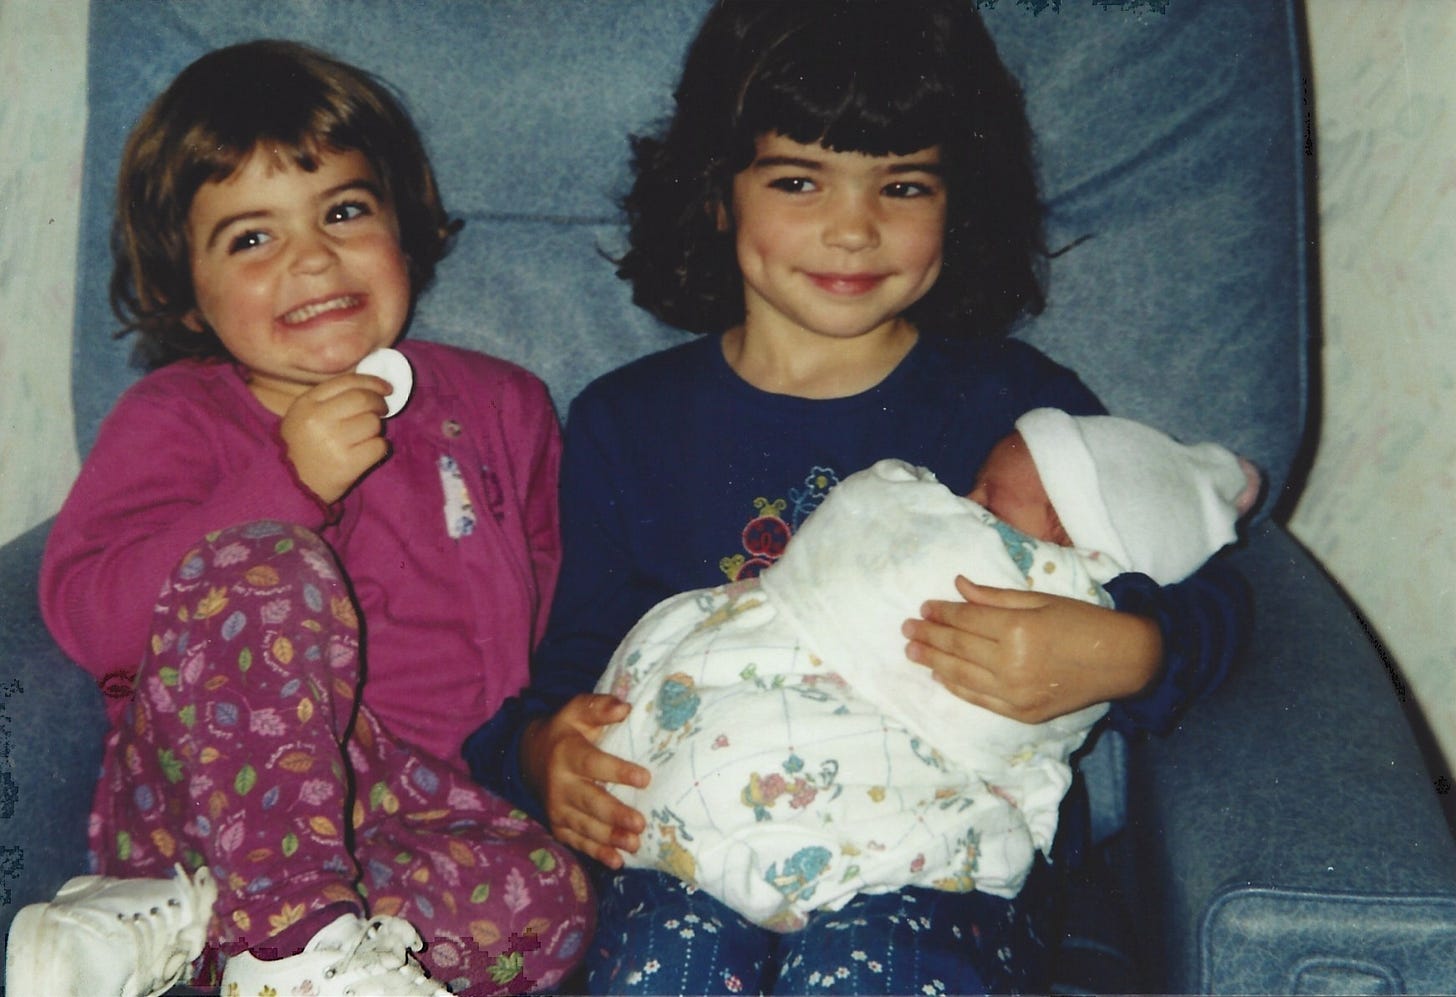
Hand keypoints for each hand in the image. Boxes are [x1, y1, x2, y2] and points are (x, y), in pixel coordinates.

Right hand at [278, 374, 391, 504]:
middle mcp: (318, 420)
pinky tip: (366, 452)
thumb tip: (371, 387)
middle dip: (379, 403)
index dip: (372, 382)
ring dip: (376, 429)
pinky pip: (379, 446)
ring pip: (373, 423)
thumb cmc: (302, 447)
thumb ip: (330, 398)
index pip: (347, 382)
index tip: (386, 388)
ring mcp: (333, 442)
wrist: (291, 486)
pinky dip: (378, 448)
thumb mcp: (303, 415)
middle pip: (364, 399)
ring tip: (363, 437)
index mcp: (306, 403)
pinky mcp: (347, 464)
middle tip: (382, 410)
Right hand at [521, 693, 650, 868]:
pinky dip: (596, 853)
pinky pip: (577, 841)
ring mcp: (557, 808)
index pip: (593, 764)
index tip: (644, 778)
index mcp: (567, 754)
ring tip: (634, 844)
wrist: (530, 756)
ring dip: (609, 837)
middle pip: (589, 802)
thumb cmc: (566, 731)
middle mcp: (560, 784)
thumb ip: (600, 707)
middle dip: (614, 814)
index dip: (617, 772)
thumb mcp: (577, 711)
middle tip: (639, 824)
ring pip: (585, 826)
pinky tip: (616, 861)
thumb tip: (625, 708)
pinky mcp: (558, 825)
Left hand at [902, 576, 1161, 722]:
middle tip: (907, 628)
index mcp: (1018, 629)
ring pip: (961, 674)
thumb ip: (995, 597)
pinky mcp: (1022, 712)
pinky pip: (979, 699)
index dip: (942, 613)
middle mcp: (1012, 663)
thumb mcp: (1041, 599)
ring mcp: (1015, 692)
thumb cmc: (1083, 621)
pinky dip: (956, 686)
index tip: (923, 607)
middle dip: (929, 635)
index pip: (966, 620)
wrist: (1122, 661)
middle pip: (958, 646)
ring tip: (912, 651)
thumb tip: (958, 586)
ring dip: (933, 661)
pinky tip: (939, 674)